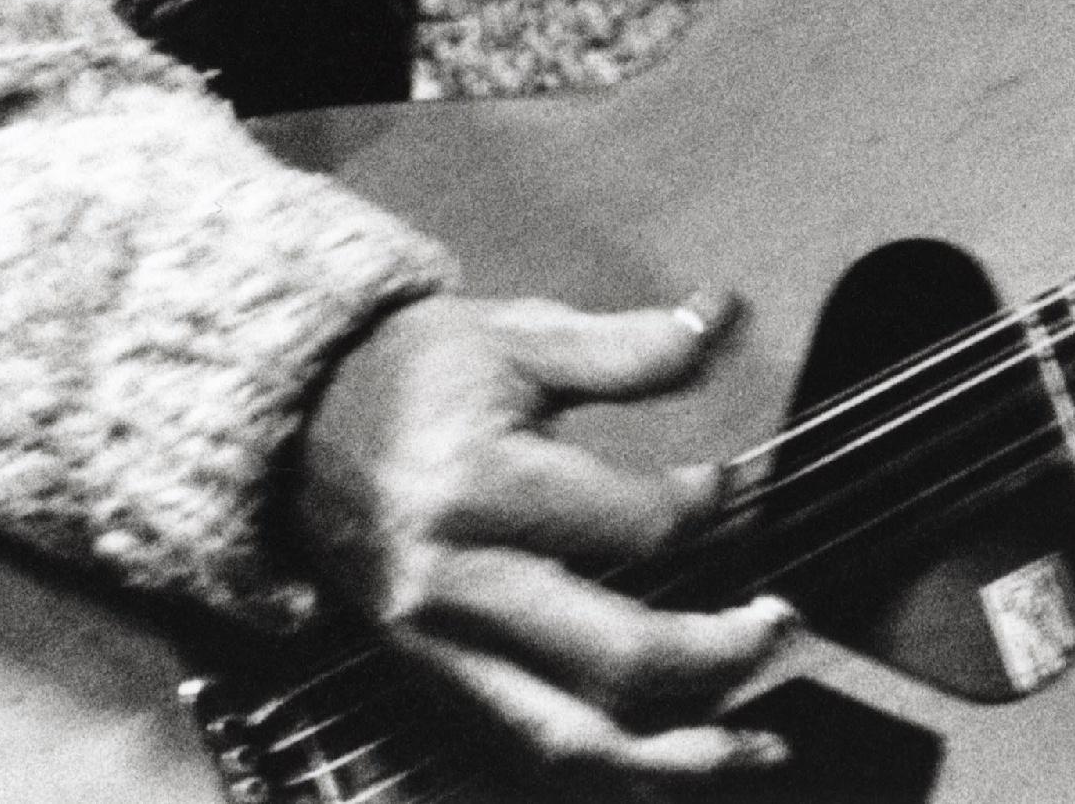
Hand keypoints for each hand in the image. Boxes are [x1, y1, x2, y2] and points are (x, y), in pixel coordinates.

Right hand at [290, 291, 793, 783]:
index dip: (706, 504)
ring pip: (574, 735)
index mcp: (480, 490)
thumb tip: (726, 315)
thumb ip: (630, 346)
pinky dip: (615, 764)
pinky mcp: (433, 676)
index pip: (634, 527)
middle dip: (718, 655)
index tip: (731, 483)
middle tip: (782, 625)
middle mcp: (457, 585)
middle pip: (614, 658)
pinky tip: (679, 758)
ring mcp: (440, 645)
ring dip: (680, 751)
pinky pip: (534, 743)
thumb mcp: (517, 337)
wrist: (292, 424)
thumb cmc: (410, 374)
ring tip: (761, 741)